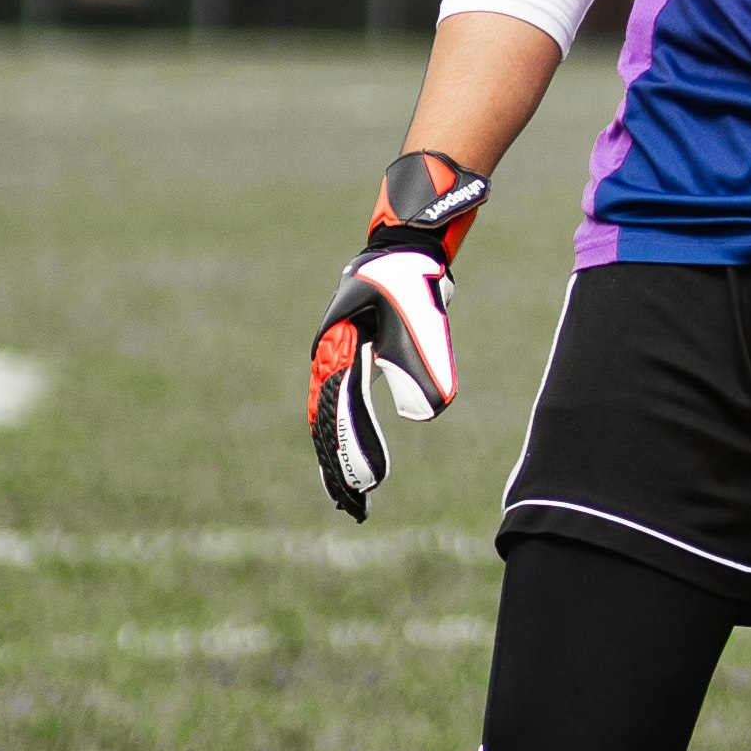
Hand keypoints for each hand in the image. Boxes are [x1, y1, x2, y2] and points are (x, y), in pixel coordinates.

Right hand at [307, 151, 490, 515]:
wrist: (405, 243)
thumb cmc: (410, 279)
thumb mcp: (419, 321)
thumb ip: (420, 366)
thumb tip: (424, 417)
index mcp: (336, 349)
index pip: (337, 414)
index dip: (349, 453)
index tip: (362, 489)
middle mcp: (329, 356)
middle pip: (326, 422)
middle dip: (337, 466)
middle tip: (351, 507)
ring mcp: (338, 356)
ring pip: (331, 416)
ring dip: (339, 454)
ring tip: (349, 494)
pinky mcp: (353, 356)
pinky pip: (343, 403)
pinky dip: (348, 433)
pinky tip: (355, 457)